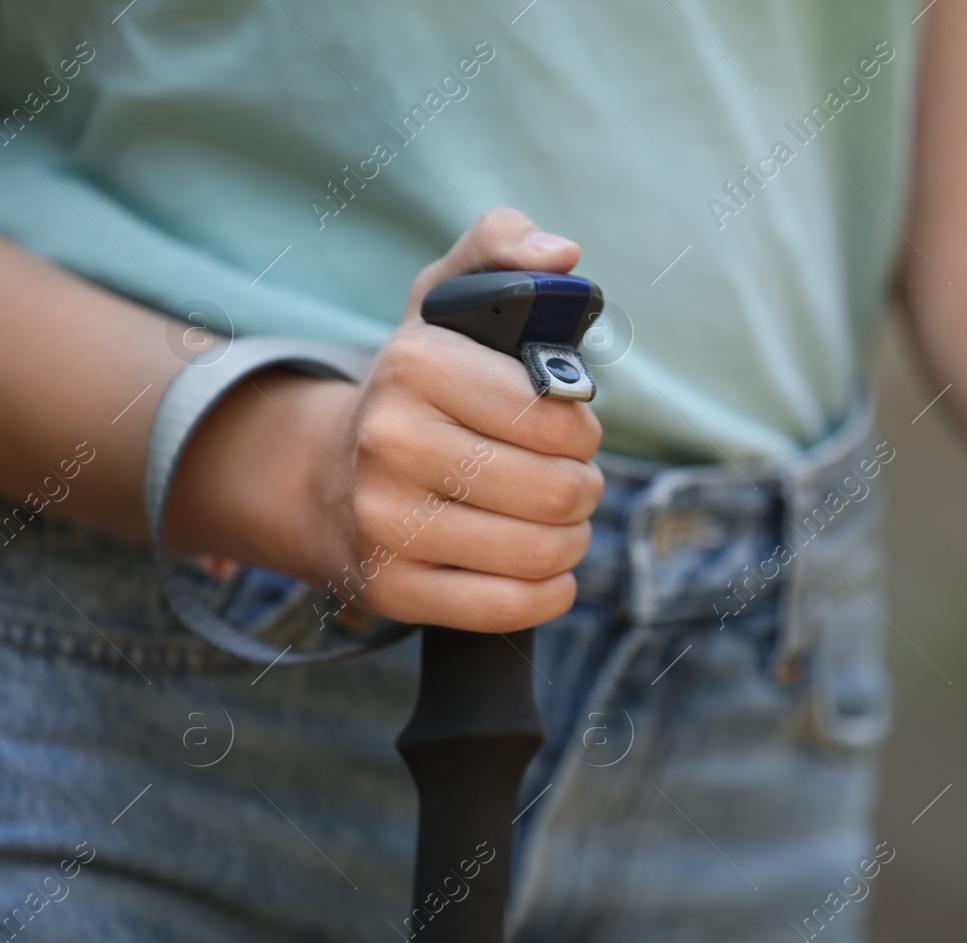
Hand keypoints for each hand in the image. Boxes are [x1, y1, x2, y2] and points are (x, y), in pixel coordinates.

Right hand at [302, 208, 602, 631]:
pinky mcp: (390, 591)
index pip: (556, 416)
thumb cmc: (418, 388)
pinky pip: (510, 608)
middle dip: (582, 487)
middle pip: (557, 490)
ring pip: (542, 552)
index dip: (581, 427)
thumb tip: (564, 256)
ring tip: (555, 519)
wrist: (324, 477)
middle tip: (566, 479)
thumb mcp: (447, 301)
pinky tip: (545, 568)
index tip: (565, 425)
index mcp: (415, 367)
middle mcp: (390, 445)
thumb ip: (503, 250)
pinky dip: (551, 591)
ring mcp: (384, 524)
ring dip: (571, 539)